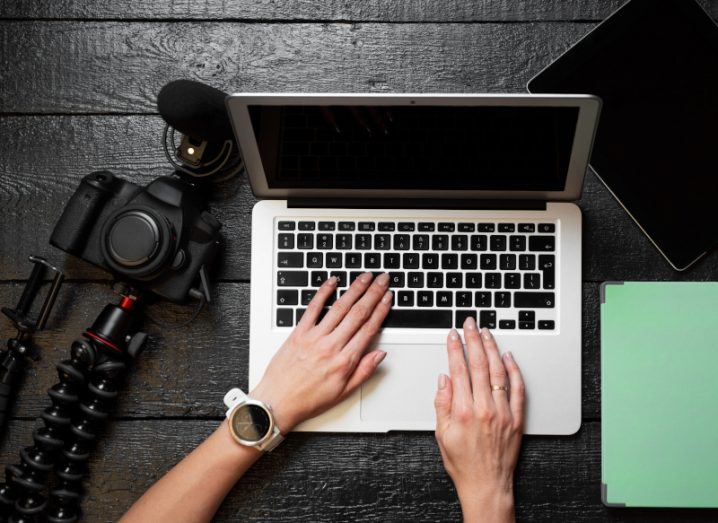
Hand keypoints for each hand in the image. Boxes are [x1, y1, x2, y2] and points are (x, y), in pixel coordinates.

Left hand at [251, 272, 392, 431]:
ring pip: (339, 307)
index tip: (388, 297)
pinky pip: (313, 308)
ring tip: (365, 277)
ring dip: (354, 289)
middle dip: (373, 293)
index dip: (381, 310)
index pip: (369, 329)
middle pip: (358, 313)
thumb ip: (364, 371)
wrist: (277, 402)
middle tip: (383, 279)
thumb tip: (380, 354)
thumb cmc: (308, 399)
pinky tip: (332, 282)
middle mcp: (331, 346)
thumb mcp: (343, 392)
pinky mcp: (298, 333)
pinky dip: (323, 293)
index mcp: (344, 361)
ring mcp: (314, 337)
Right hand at [434, 317, 524, 522]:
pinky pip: (517, 388)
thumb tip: (444, 379)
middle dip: (474, 339)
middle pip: (479, 364)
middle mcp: (485, 408)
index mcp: (463, 410)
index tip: (453, 335)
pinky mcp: (516, 418)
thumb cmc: (463, 463)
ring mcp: (503, 412)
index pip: (459, 369)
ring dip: (492, 349)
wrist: (486, 485)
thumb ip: (442, 403)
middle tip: (470, 324)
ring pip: (499, 371)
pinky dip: (514, 370)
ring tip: (487, 334)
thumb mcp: (441, 434)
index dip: (455, 348)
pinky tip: (509, 357)